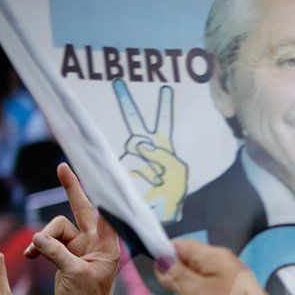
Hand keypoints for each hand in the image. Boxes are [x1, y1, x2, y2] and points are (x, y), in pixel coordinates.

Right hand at [24, 164, 120, 294]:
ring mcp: (81, 248)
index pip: (103, 212)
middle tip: (62, 167)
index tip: (96, 172)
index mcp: (107, 245)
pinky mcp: (67, 256)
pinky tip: (30, 256)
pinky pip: (49, 241)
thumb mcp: (73, 274)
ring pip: (57, 229)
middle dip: (71, 189)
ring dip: (43, 238)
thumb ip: (56, 253)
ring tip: (34, 254)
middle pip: (81, 210)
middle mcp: (96, 243)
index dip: (97, 192)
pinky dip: (39, 246)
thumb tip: (37, 237)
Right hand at [115, 80, 188, 221]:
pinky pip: (134, 164)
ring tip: (161, 178)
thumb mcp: (177, 170)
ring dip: (151, 163)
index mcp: (162, 145)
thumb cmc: (173, 191)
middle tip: (117, 83)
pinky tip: (155, 182)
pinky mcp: (123, 170)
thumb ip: (160, 153)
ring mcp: (133, 157)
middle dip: (126, 102)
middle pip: (134, 122)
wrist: (163, 211)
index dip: (164, 106)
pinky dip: (147, 173)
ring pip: (136, 148)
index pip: (163, 121)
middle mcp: (145, 148)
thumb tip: (140, 145)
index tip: (165, 88)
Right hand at [155, 240, 294, 294]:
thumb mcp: (195, 292)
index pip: (179, 246)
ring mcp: (226, 288)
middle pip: (185, 269)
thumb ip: (173, 275)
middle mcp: (221, 268)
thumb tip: (159, 261)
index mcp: (214, 256)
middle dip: (172, 286)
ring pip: (192, 291)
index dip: (161, 256)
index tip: (148, 274)